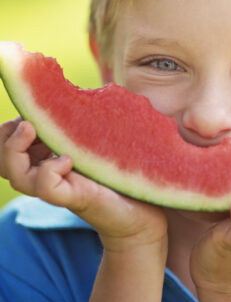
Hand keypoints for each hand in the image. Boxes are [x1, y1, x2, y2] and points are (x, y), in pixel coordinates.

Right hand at [0, 118, 167, 250]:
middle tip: (27, 123)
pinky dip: (48, 171)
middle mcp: (48, 174)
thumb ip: (84, 122)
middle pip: (2, 162)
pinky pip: (46, 188)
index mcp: (50, 157)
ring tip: (32, 128)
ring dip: (16, 149)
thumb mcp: (100, 138)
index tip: (29, 115)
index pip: (9, 147)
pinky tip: (68, 160)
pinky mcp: (75, 197)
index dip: (8, 130)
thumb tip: (76, 93)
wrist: (145, 208)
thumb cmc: (124, 169)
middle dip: (5, 138)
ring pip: (17, 176)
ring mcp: (60, 188)